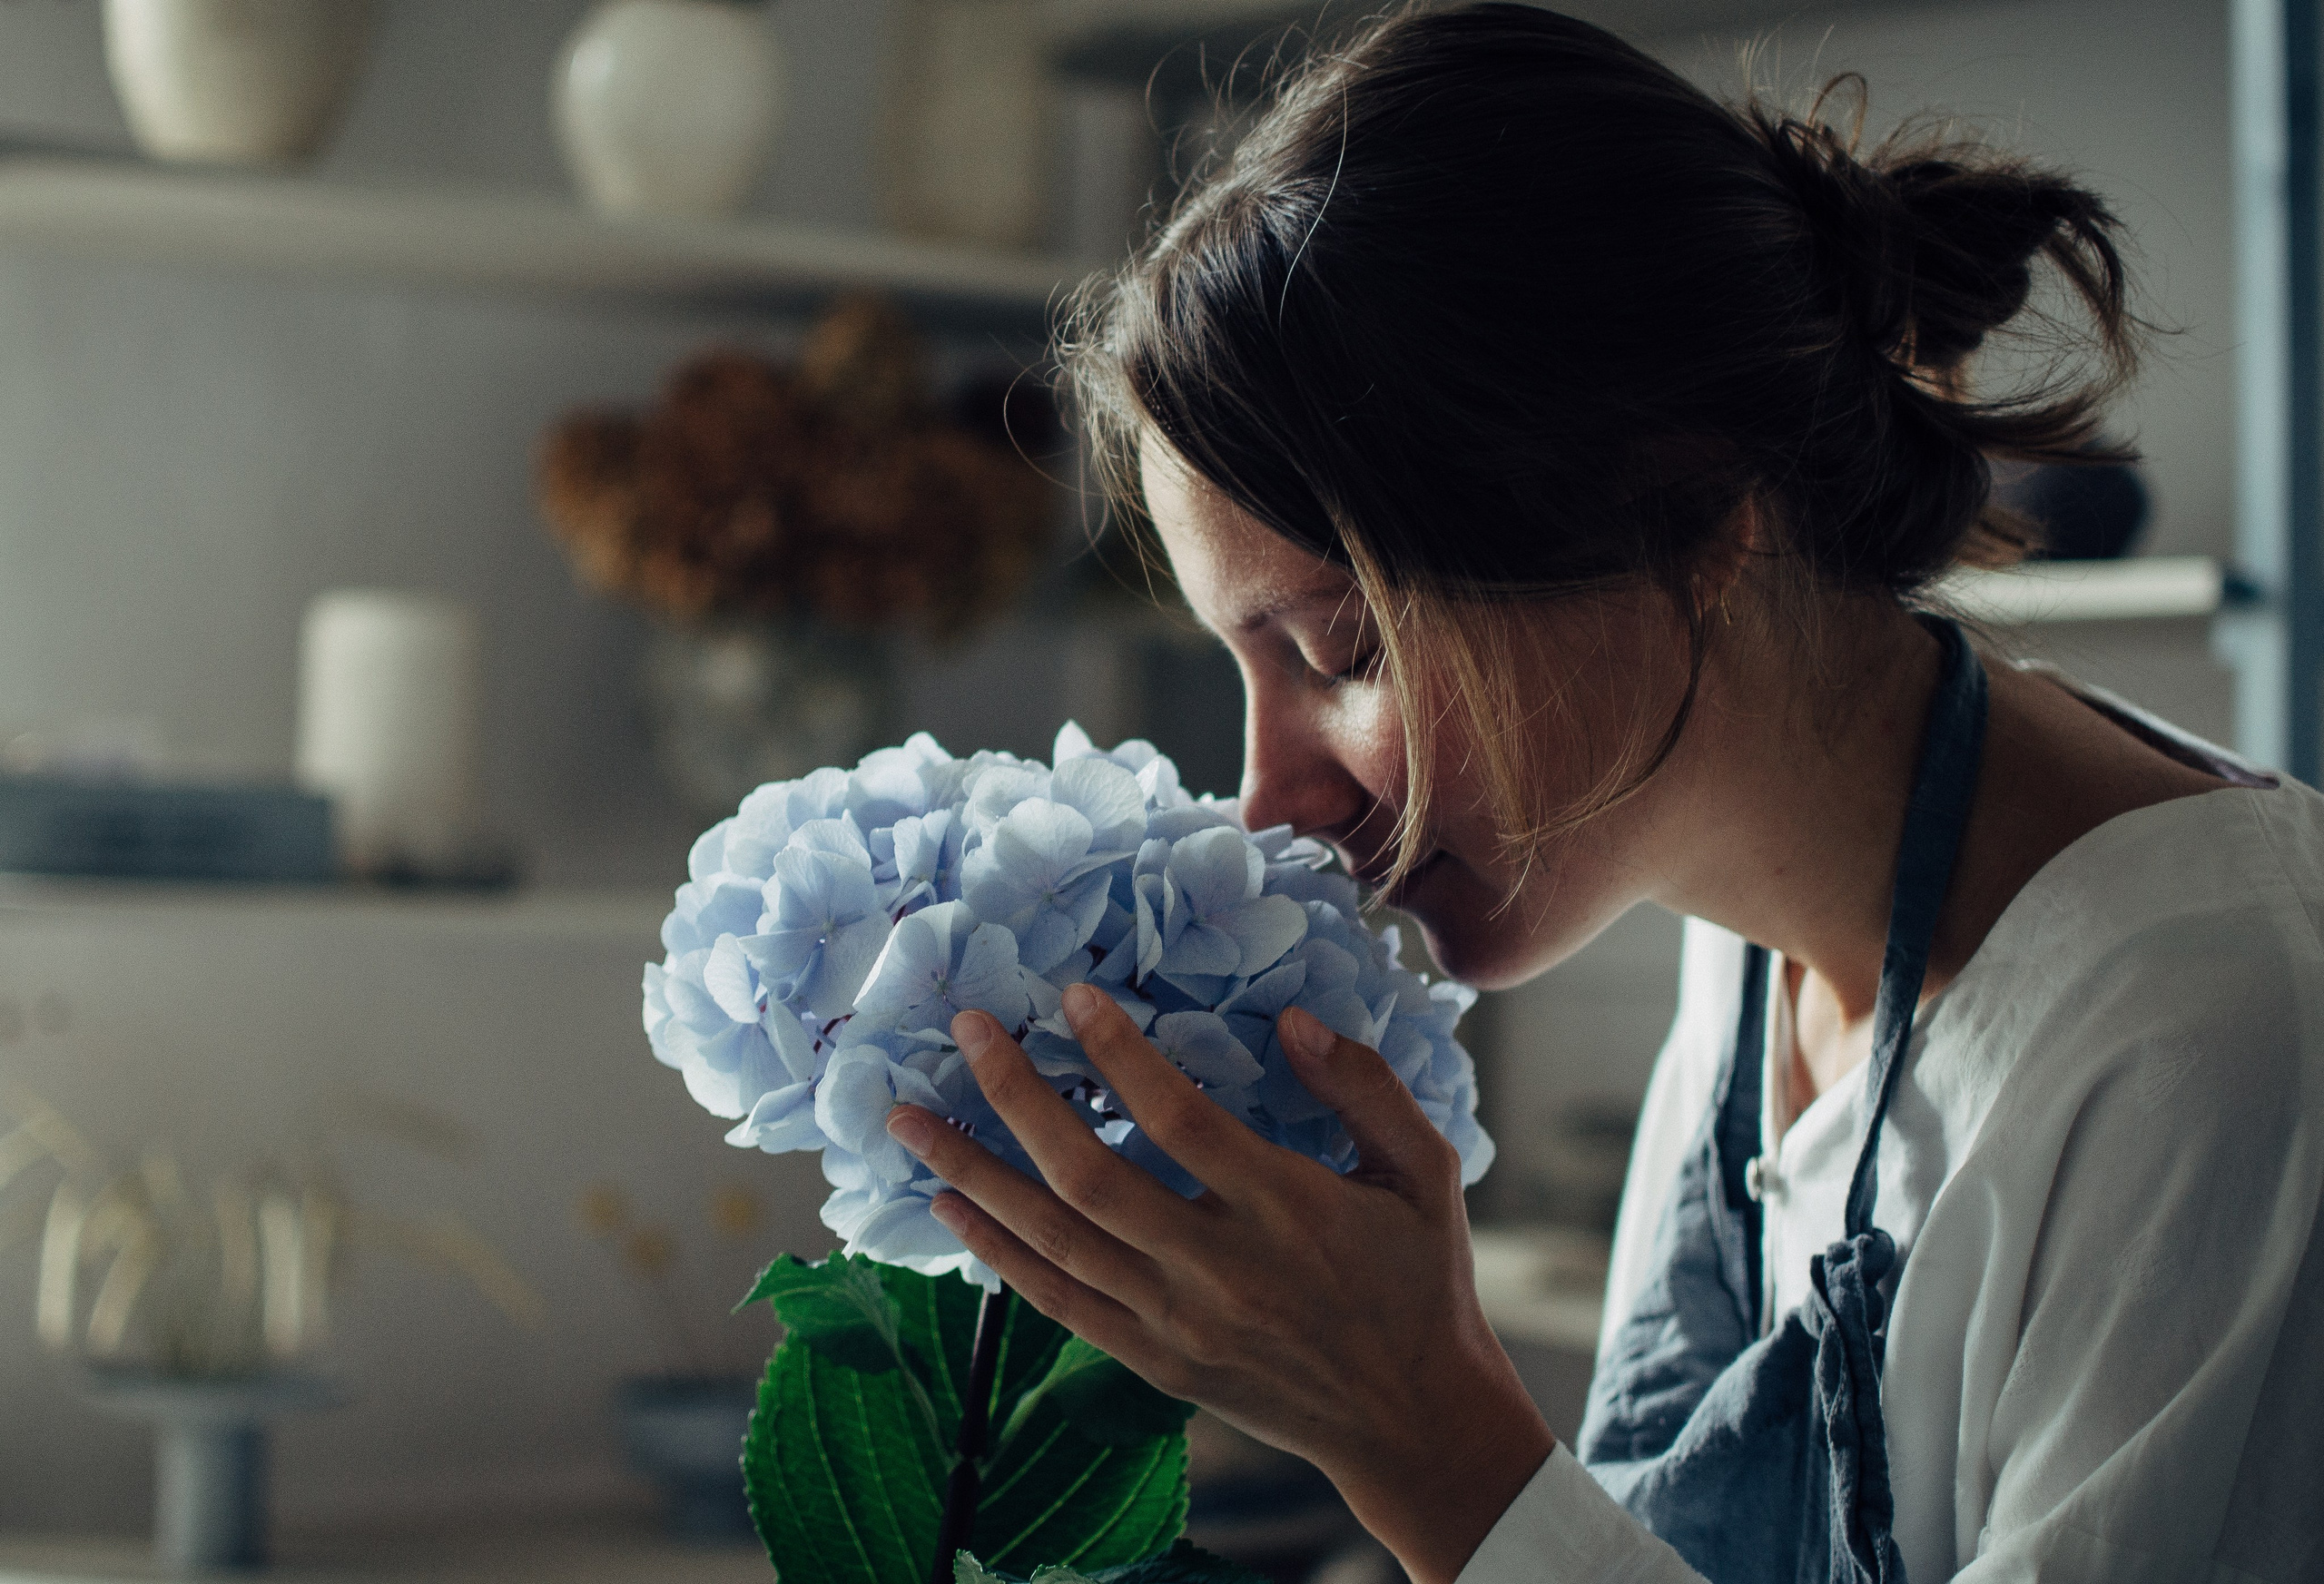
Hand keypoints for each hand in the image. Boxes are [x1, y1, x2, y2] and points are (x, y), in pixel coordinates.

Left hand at [881, 983, 1553, 1583]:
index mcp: (1288, 1210)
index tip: (1073, 995)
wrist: (1409, 1419)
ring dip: (974, 1175)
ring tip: (912, 1121)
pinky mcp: (1154, 1363)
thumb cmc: (1418, 1280)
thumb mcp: (1424, 1170)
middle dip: (1016, 1097)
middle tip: (967, 1031)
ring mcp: (1177, 1323)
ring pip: (1052, 1242)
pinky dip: (997, 1255)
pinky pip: (1056, 1303)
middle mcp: (1220, 1269)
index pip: (1181, 1119)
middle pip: (1089, 1177)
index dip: (1121, 1053)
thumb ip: (1365, 1088)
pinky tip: (953, 1208)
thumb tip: (1293, 1018)